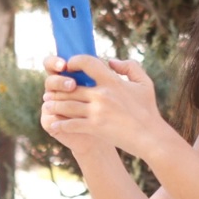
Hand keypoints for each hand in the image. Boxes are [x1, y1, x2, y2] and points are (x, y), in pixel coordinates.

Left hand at [41, 55, 169, 158]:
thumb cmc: (148, 110)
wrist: (151, 137)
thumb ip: (130, 67)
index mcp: (112, 81)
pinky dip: (60, 124)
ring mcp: (97, 112)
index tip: (68, 65)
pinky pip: (71, 124)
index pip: (87, 62)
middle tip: (49, 90)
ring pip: (67, 105)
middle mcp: (102, 95)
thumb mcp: (144, 83)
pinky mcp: (95, 128)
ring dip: (54, 105)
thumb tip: (111, 61)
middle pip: (71, 87)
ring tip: (47, 105)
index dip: (74, 61)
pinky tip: (54, 124)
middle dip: (57, 88)